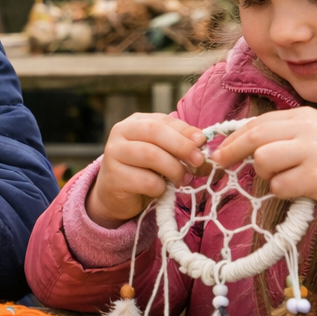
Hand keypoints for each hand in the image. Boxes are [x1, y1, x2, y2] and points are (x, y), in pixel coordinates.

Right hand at [86, 114, 208, 226]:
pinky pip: (146, 181)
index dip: (185, 130)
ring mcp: (113, 154)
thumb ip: (179, 145)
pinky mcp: (114, 177)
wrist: (115, 195)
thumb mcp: (162, 153)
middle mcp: (120, 132)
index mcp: (135, 122)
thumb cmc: (143, 171)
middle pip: (155, 132)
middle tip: (199, 161)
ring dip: (174, 169)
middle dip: (182, 146)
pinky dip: (160, 187)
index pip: (163, 120)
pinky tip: (160, 190)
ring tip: (183, 179)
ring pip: (151, 155)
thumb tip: (202, 144)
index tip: (202, 141)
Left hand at [212, 107, 316, 209]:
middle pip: (255, 137)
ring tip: (283, 178)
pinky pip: (280, 186)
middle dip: (232, 151)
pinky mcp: (316, 178)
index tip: (220, 149)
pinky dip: (282, 192)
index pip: (258, 123)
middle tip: (221, 163)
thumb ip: (284, 133)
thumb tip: (244, 143)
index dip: (233, 137)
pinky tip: (297, 190)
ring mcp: (311, 153)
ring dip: (265, 175)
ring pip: (263, 161)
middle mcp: (306, 130)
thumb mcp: (314, 132)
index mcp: (304, 116)